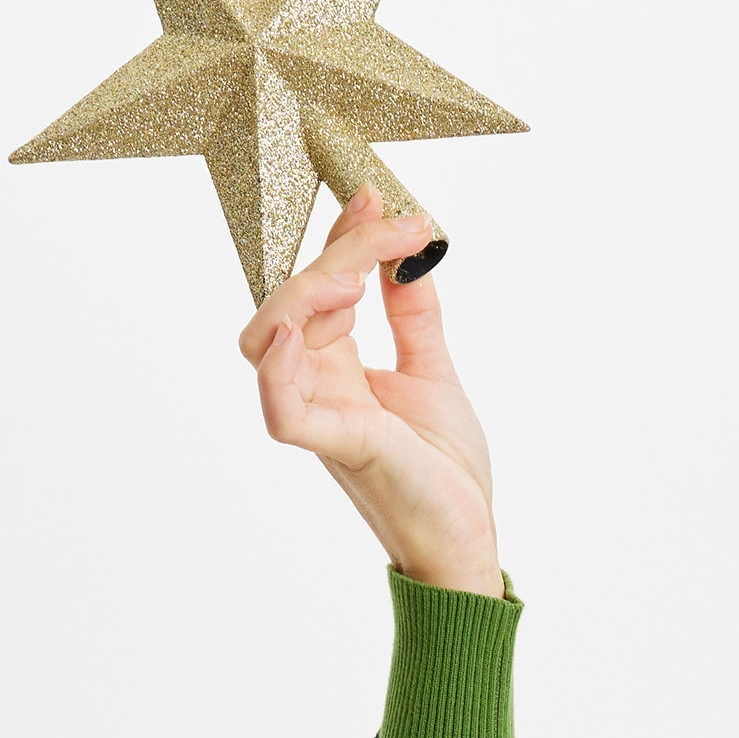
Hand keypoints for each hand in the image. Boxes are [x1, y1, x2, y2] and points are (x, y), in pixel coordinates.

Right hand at [239, 190, 502, 594]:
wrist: (467, 539)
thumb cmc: (444, 471)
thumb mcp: (433, 369)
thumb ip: (413, 311)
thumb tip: (409, 248)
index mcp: (335, 367)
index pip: (318, 284)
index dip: (342, 236)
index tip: (377, 198)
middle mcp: (316, 386)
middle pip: (290, 301)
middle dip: (334, 254)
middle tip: (390, 228)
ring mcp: (321, 417)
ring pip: (271, 341)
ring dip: (306, 296)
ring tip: (354, 279)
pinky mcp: (339, 448)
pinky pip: (283, 410)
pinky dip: (280, 371)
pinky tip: (296, 334)